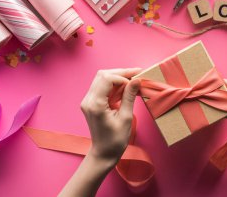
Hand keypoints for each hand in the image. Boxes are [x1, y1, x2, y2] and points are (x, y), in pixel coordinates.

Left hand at [59, 68, 141, 196]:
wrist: (104, 153)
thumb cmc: (115, 140)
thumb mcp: (126, 117)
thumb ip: (129, 96)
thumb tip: (137, 80)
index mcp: (95, 104)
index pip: (107, 78)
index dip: (123, 76)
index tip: (136, 81)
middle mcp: (88, 100)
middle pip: (103, 75)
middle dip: (121, 73)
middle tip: (138, 75)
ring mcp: (88, 101)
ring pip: (102, 79)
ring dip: (118, 78)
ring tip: (134, 82)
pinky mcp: (91, 103)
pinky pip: (103, 87)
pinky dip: (115, 85)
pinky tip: (126, 89)